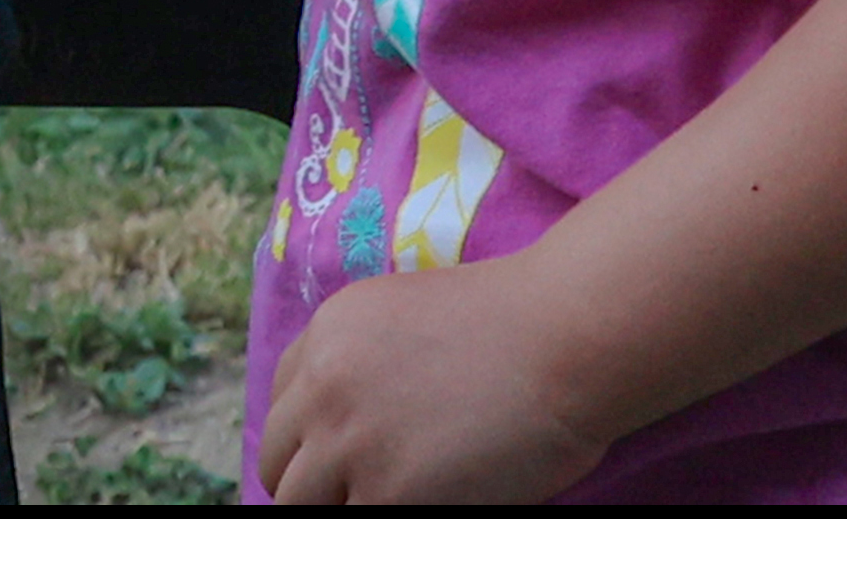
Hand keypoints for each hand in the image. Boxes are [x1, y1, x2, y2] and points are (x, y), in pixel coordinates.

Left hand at [255, 257, 614, 506]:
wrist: (568, 335)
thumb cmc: (519, 327)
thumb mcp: (412, 318)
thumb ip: (368, 365)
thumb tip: (352, 427)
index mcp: (328, 333)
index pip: (281, 409)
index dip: (312, 441)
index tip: (342, 460)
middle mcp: (322, 384)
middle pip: (278, 464)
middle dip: (315, 484)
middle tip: (363, 493)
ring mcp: (348, 442)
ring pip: (303, 507)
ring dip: (344, 508)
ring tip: (397, 499)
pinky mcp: (385, 493)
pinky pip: (357, 528)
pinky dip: (385, 522)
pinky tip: (428, 506)